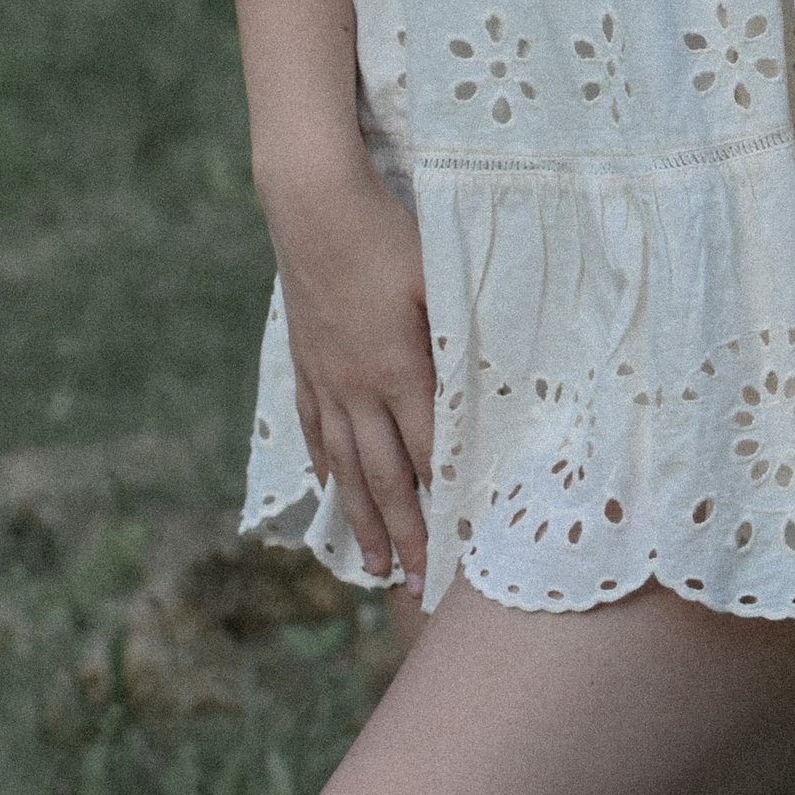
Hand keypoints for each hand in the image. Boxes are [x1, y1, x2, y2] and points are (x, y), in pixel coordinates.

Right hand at [271, 157, 434, 589]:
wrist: (313, 206)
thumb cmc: (389, 235)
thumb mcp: (440, 280)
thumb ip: (462, 336)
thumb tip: (489, 385)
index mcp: (399, 370)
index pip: (429, 454)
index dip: (446, 506)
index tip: (462, 551)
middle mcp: (358, 388)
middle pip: (385, 478)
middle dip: (405, 537)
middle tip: (419, 588)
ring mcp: (326, 379)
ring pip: (345, 467)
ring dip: (362, 520)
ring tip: (373, 567)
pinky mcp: (305, 364)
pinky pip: (316, 429)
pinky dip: (326, 468)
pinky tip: (330, 491)